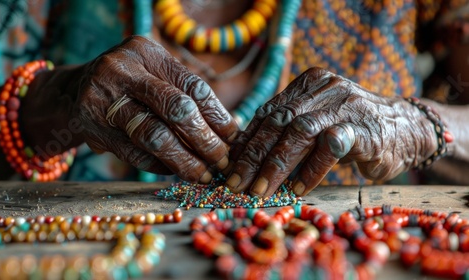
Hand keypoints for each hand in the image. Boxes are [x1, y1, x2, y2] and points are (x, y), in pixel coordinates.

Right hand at [77, 36, 237, 181]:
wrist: (73, 90)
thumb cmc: (128, 83)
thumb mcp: (152, 73)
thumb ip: (183, 93)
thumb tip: (226, 131)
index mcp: (146, 52)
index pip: (193, 87)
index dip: (217, 116)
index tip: (233, 138)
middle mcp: (122, 70)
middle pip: (176, 109)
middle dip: (204, 140)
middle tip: (222, 161)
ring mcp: (103, 98)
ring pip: (154, 136)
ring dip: (184, 160)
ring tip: (203, 174)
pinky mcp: (91, 126)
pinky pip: (133, 153)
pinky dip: (158, 166)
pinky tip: (174, 171)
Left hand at [225, 67, 436, 196]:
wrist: (406, 129)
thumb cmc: (352, 130)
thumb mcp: (316, 123)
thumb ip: (287, 130)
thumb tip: (245, 154)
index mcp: (307, 84)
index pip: (267, 112)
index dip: (246, 141)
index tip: (229, 166)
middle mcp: (324, 88)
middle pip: (278, 122)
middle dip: (253, 156)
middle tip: (236, 183)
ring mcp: (344, 105)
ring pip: (299, 132)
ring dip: (276, 165)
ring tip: (260, 190)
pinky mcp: (363, 128)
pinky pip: (329, 148)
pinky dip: (310, 171)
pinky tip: (298, 189)